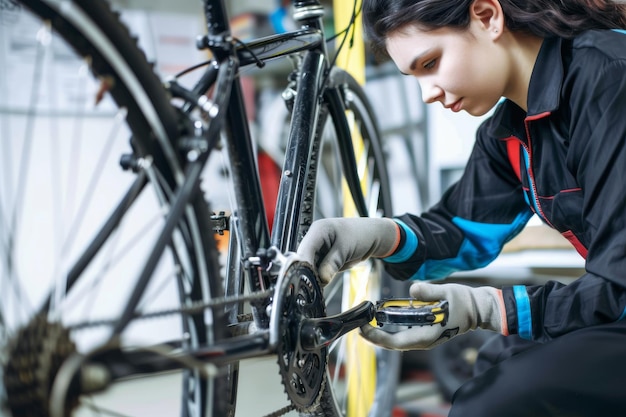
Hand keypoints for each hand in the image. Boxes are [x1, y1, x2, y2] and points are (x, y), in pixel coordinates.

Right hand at [296, 217, 399, 284]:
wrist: (372, 236)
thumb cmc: (361, 235)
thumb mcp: (346, 249)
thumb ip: (332, 264)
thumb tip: (321, 279)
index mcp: (318, 230)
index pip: (304, 250)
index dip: (302, 266)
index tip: (304, 280)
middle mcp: (315, 238)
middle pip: (304, 259)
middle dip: (308, 273)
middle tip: (314, 286)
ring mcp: (318, 249)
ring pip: (309, 266)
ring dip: (314, 276)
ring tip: (320, 284)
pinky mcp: (323, 257)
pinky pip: (317, 269)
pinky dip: (320, 276)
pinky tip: (323, 281)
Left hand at [360, 282, 507, 349]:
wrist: (479, 309)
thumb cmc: (464, 302)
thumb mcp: (447, 293)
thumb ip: (429, 292)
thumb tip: (413, 290)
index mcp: (427, 335)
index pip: (397, 342)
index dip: (378, 337)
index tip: (364, 328)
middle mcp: (423, 340)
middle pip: (393, 344)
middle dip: (374, 336)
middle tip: (359, 325)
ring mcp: (424, 338)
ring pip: (396, 341)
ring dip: (381, 334)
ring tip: (366, 322)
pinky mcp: (424, 333)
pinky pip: (403, 335)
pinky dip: (390, 329)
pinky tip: (382, 319)